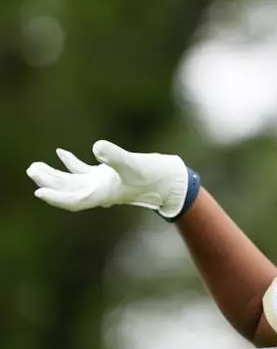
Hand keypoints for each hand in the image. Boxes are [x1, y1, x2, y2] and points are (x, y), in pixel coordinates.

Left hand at [26, 140, 197, 219]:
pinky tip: (60, 153)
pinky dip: (70, 164)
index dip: (56, 197)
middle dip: (49, 183)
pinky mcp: (108, 175)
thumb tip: (96, 148)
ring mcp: (103, 183)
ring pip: (72, 182)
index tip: (40, 192)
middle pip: (68, 191)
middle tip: (33, 171)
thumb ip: (116, 156)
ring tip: (35, 167)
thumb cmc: (156, 176)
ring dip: (55, 175)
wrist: (173, 181)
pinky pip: (84, 172)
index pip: (75, 200)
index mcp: (105, 193)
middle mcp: (101, 191)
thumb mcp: (135, 165)